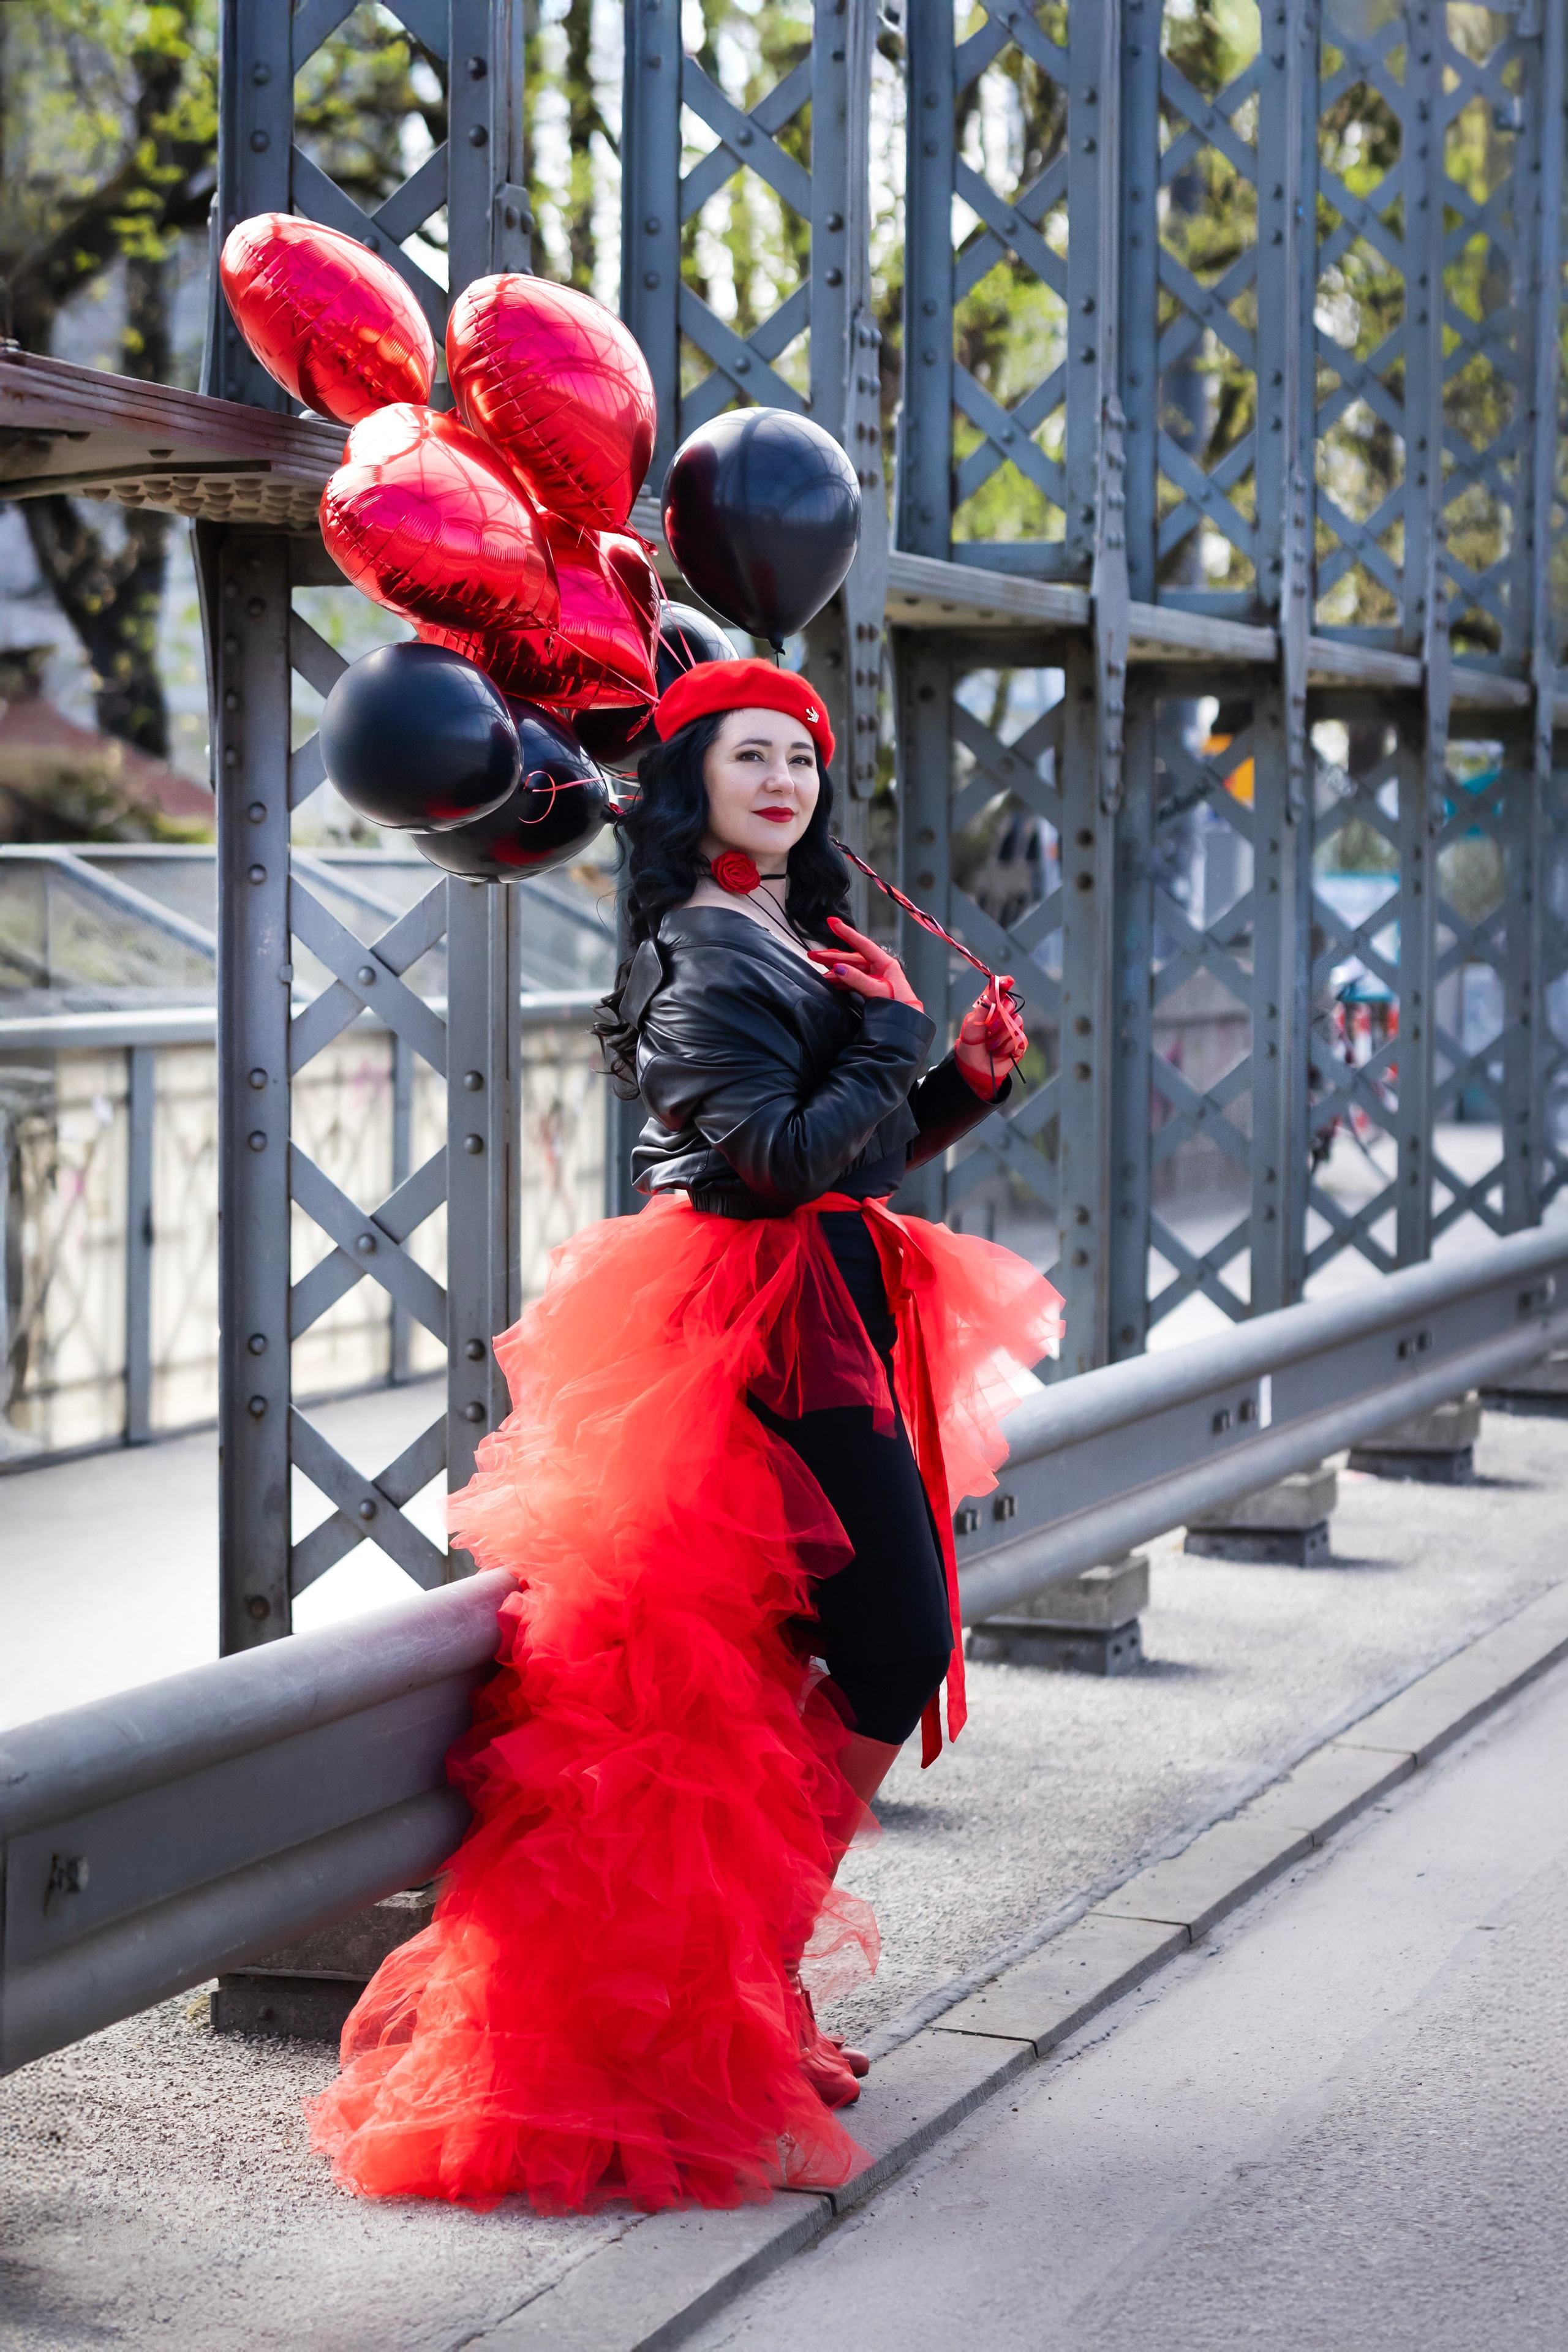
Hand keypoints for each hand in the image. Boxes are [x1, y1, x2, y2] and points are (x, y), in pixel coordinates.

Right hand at [807, 917, 922, 1009]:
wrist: (905, 1022)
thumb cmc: (898, 1006)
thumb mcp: (876, 990)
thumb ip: (856, 979)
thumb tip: (838, 968)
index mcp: (885, 963)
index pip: (862, 944)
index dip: (846, 932)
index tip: (833, 922)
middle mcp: (879, 968)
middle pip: (851, 958)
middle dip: (831, 956)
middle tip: (813, 955)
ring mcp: (873, 977)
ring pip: (849, 970)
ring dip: (833, 972)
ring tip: (819, 974)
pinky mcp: (869, 988)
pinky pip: (851, 980)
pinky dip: (840, 981)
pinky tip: (829, 982)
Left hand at [955, 978, 1026, 1098]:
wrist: (974, 1068)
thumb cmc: (970, 1044)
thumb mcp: (973, 1022)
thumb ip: (985, 1003)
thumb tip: (994, 981)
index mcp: (990, 1009)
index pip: (1000, 992)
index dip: (1005, 984)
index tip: (1008, 980)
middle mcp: (1003, 1017)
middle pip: (1010, 1006)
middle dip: (999, 1018)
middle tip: (988, 1029)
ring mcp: (1012, 1030)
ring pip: (1016, 1023)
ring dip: (1001, 1036)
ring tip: (991, 1045)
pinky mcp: (1019, 1044)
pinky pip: (1020, 1039)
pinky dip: (1007, 1046)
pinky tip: (999, 1052)